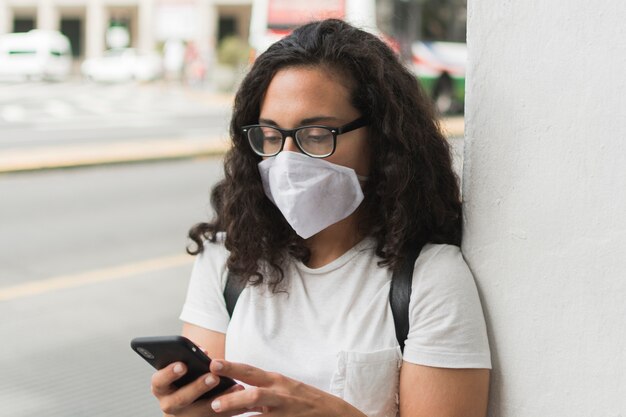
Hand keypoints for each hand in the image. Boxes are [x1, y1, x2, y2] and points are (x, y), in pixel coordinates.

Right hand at [150, 361, 246, 415]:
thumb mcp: (182, 367)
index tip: (182, 365)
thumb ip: (190, 358)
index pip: (159, 381)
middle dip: (198, 387)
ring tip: (236, 388)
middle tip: (213, 377)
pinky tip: (245, 402)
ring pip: (201, 412)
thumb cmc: (185, 377)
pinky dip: (231, 410)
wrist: (188, 403)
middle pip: (181, 399)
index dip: (169, 373)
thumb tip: (204, 352)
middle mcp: (169, 404)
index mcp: (161, 387)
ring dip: (220, 400)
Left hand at [208, 360, 365, 416]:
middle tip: (213, 401)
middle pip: (254, 392)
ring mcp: (284, 411)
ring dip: (239, 410)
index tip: (213, 363)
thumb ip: (261, 389)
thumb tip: (235, 389)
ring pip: (259, 409)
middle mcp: (280, 394)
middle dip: (233, 396)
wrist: (333, 413)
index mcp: (276, 380)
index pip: (250, 371)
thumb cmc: (303, 399)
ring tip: (220, 411)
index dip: (232, 367)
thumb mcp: (283, 388)